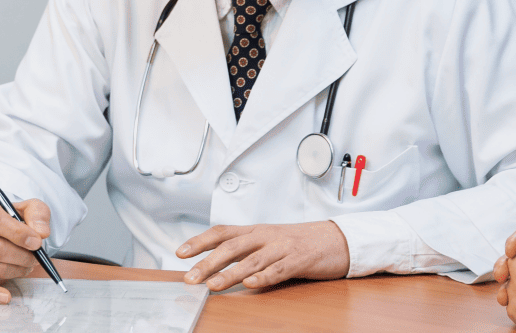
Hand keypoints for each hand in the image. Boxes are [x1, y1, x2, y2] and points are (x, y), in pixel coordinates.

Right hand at [0, 197, 50, 303]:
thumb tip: (41, 233)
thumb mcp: (28, 207)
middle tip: (36, 257)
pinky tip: (5, 296)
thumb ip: (38, 215)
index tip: (37, 242)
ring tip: (27, 264)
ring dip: (16, 270)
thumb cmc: (12, 217)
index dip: (18, 234)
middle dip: (22, 256)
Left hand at [177, 221, 349, 290]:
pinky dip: (264, 276)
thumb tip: (211, 263)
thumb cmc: (298, 242)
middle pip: (232, 247)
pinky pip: (279, 269)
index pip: (222, 232)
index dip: (200, 241)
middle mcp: (266, 236)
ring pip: (252, 259)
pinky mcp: (299, 260)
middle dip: (208, 262)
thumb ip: (244, 249)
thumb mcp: (268, 240)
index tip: (180, 253)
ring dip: (230, 273)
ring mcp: (283, 247)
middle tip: (190, 277)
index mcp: (256, 230)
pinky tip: (251, 284)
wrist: (336, 239)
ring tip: (213, 285)